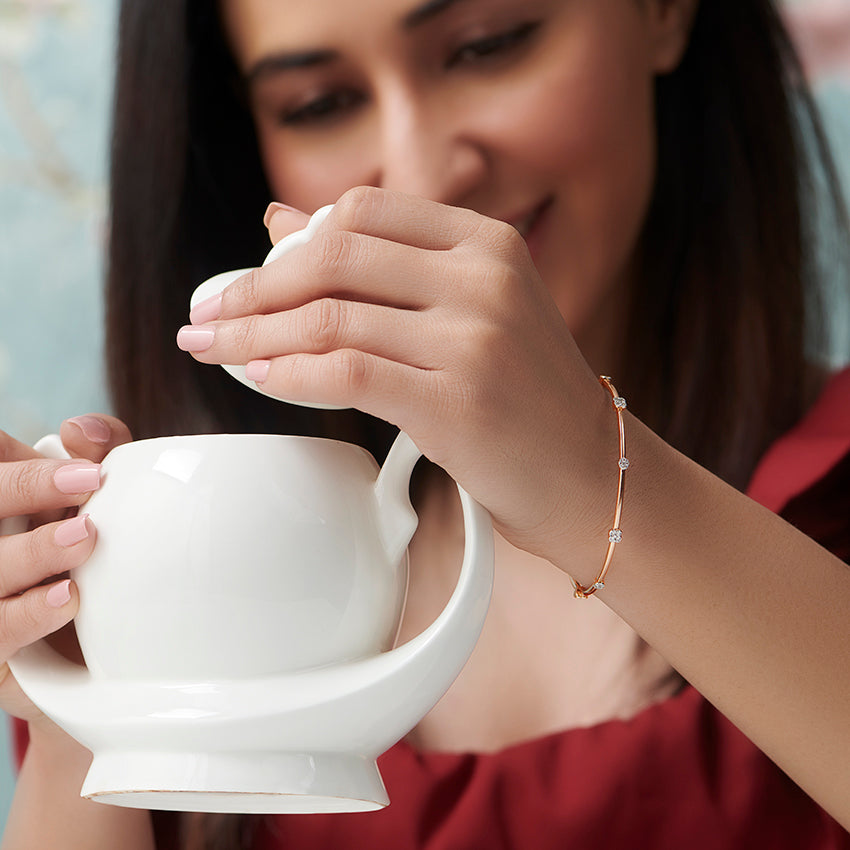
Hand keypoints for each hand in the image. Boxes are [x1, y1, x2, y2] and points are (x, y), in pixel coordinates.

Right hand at [0, 415, 130, 732]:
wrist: (101, 656)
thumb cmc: (98, 559)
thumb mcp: (98, 501)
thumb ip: (96, 452)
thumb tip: (81, 429)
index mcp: (2, 499)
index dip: (13, 458)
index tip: (76, 463)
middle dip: (25, 488)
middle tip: (89, 483)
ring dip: (32, 551)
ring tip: (84, 538)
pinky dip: (29, 614)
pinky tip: (69, 598)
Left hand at [179, 187, 612, 562]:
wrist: (584, 469)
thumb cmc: (519, 393)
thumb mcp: (463, 310)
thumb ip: (379, 264)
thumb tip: (278, 220)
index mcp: (485, 242)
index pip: (360, 212)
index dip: (289, 244)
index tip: (246, 279)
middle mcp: (483, 278)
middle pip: (335, 256)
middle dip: (254, 288)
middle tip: (207, 316)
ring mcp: (475, 338)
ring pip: (330, 317)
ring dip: (255, 335)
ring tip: (213, 349)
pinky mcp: (458, 401)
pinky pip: (346, 373)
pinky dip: (292, 374)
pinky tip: (261, 378)